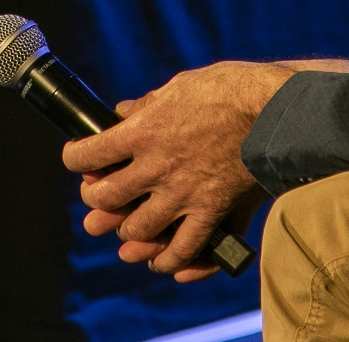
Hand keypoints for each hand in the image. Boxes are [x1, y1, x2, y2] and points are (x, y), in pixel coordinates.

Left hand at [62, 61, 297, 278]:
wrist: (274, 109)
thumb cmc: (228, 90)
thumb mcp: (177, 87)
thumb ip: (146, 105)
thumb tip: (123, 112)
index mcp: (142, 131)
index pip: (88, 154)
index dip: (74, 158)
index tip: (76, 158)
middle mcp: (156, 166)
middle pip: (106, 198)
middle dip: (95, 199)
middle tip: (97, 197)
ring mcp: (183, 194)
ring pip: (138, 229)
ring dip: (127, 231)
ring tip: (127, 227)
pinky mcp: (212, 211)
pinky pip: (185, 249)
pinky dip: (169, 260)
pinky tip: (160, 261)